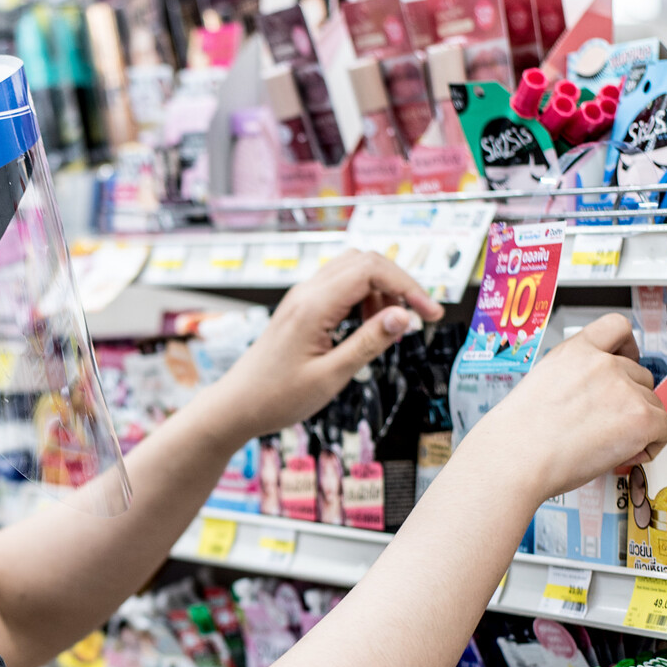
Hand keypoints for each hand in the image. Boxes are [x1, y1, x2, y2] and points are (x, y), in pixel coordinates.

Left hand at [198, 250, 443, 442]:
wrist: (237, 405)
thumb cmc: (277, 397)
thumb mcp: (331, 376)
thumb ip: (369, 343)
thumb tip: (403, 316)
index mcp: (314, 306)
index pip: (372, 270)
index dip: (408, 287)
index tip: (430, 314)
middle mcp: (306, 293)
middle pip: (365, 261)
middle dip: (399, 284)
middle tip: (418, 318)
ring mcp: (302, 298)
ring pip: (353, 269)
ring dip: (380, 291)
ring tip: (388, 329)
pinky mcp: (301, 307)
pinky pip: (339, 286)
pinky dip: (362, 298)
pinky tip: (367, 327)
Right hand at [468, 313, 666, 500]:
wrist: (515, 458)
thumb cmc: (517, 434)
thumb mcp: (539, 384)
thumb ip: (573, 379)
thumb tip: (594, 401)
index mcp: (574, 351)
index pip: (616, 327)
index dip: (627, 347)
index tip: (626, 359)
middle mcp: (603, 364)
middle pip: (640, 375)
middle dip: (630, 400)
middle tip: (608, 425)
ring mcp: (624, 389)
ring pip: (653, 404)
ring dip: (639, 424)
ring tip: (609, 445)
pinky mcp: (641, 417)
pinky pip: (666, 429)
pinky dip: (653, 444)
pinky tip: (628, 453)